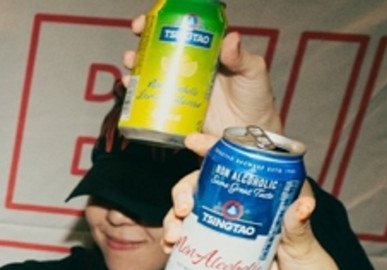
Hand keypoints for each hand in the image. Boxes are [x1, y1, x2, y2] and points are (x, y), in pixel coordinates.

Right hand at [123, 17, 281, 134]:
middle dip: (143, 42)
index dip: (164, 22)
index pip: (183, 31)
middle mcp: (190, 68)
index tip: (150, 19)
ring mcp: (181, 89)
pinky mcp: (176, 110)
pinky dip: (138, 95)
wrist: (252, 132)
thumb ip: (241, 57)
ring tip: (130, 64)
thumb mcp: (253, 71)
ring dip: (137, 66)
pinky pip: (153, 100)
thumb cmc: (256, 97)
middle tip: (136, 39)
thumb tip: (231, 38)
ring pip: (152, 73)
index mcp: (208, 52)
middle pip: (161, 50)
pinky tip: (131, 89)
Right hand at [164, 134, 328, 269]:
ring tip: (174, 236)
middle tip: (182, 208)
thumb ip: (299, 227)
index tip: (192, 143)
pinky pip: (189, 246)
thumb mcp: (307, 246)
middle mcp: (240, 210)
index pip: (235, 164)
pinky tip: (170, 250)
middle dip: (183, 192)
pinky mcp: (218, 257)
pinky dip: (174, 245)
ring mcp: (226, 233)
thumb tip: (301, 206)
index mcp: (263, 197)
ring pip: (189, 216)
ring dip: (172, 220)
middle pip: (202, 188)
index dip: (211, 149)